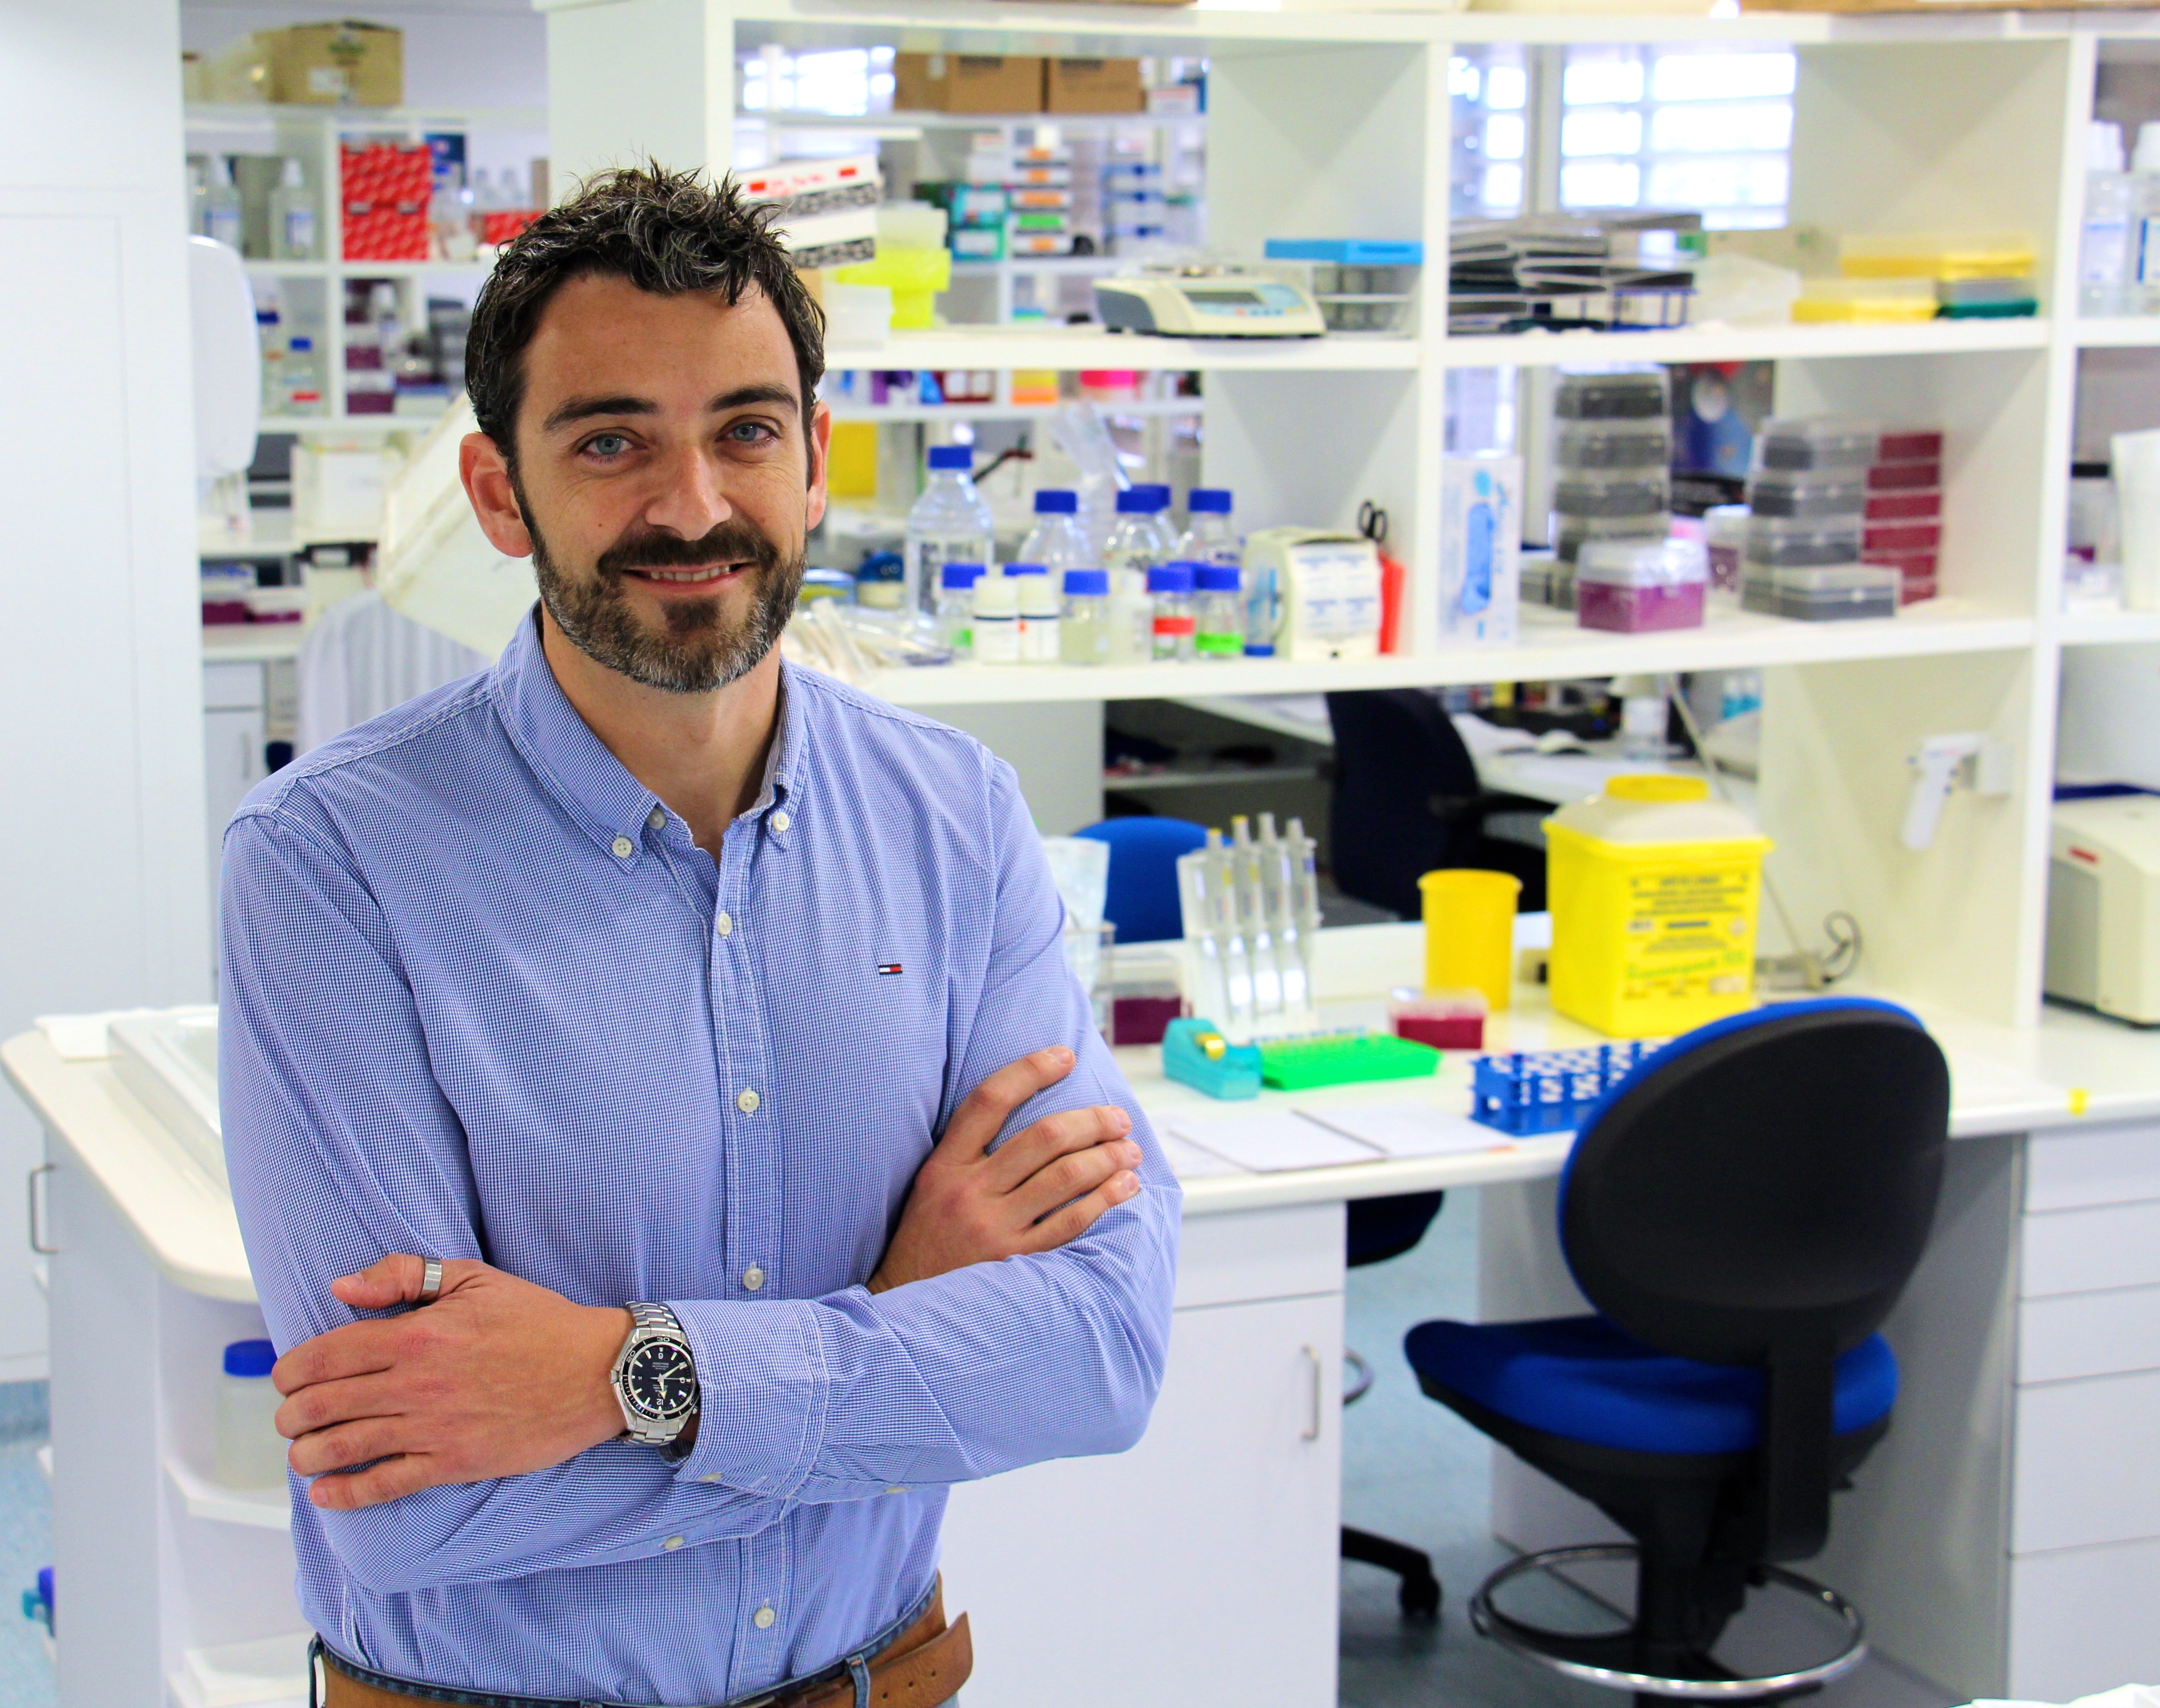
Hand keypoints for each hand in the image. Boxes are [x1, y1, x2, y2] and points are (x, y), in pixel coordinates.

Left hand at [274, 1256, 630, 1509]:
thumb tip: (342, 1288)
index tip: (286, 1376)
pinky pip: (385, 1484)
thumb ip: (403, 1275)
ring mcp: (433, 1428)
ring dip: (307, 1454)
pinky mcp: (453, 1463)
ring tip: (302, 1452)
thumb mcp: (473, 1277)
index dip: (292, 1369)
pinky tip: (325, 1493)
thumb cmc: (536, 1322)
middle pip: (323, 1405)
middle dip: (291, 1414)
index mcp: (417, 1334)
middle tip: (290, 1416)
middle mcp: (416, 1384)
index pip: (326, 1355)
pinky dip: (346, 1493)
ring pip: (344, 1447)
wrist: (596, 1371)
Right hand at [869, 1046, 1142, 1293]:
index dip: (1031, 1069)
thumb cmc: (928, 1236)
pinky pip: (1071, 1222)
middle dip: (1092, 1121)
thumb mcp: (932, 1184)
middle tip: (1118, 1118)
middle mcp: (969, 1192)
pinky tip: (1125, 1187)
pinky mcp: (1015, 1262)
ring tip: (1130, 1150)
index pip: (990, 1099)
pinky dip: (1105, 1199)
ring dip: (1108, 1157)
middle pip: (1044, 1137)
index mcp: (945, 1165)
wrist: (906, 1304)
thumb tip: (1031, 1111)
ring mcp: (994, 1228)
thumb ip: (970, 1150)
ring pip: (1066, 1176)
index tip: (1065, 1056)